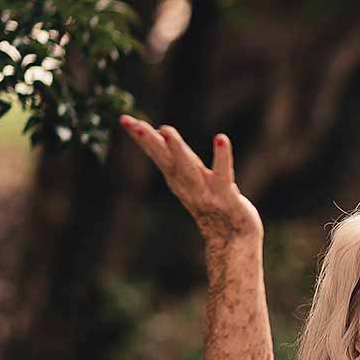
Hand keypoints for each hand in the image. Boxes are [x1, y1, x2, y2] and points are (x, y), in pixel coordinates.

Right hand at [119, 115, 262, 244]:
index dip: (142, 138)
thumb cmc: (213, 205)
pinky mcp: (227, 197)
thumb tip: (162, 132)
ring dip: (177, 150)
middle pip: (166, 161)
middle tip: (134, 124)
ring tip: (167, 130)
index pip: (157, 155)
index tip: (125, 119)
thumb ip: (180, 159)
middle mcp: (188, 186)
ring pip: (188, 169)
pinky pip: (223, 174)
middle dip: (150, 142)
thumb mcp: (192, 181)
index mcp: (178, 180)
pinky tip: (221, 138)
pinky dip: (222, 157)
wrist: (234, 240)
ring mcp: (206, 193)